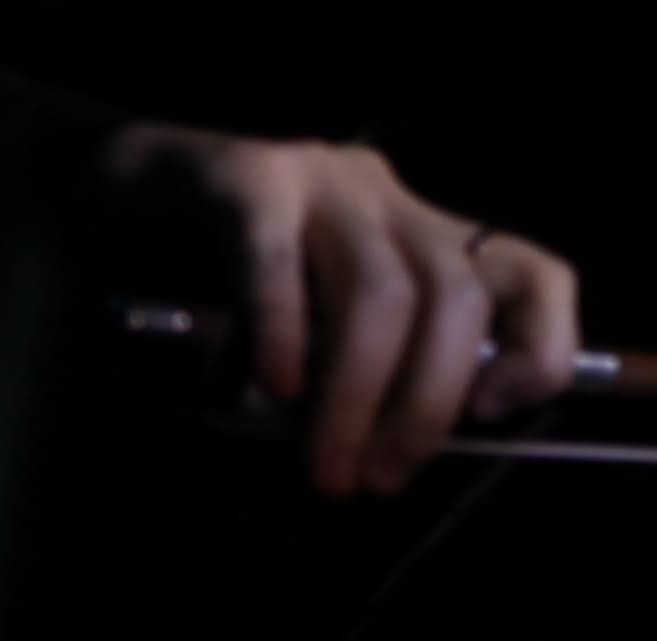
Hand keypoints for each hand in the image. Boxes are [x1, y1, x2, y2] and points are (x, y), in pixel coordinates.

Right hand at [102, 128, 580, 493]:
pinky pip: (280, 258)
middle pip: (455, 296)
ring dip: (358, 398)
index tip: (490, 416)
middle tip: (380, 478)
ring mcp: (320, 179)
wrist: (115, 195)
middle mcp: (387, 196)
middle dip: (427, 406)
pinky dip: (285, 333)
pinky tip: (271, 388)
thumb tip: (401, 452)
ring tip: (326, 467)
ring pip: (380, 290)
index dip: (540, 347)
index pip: (534, 273)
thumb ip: (368, 370)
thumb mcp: (319, 328)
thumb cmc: (222, 281)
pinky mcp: (249, 178)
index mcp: (422, 231)